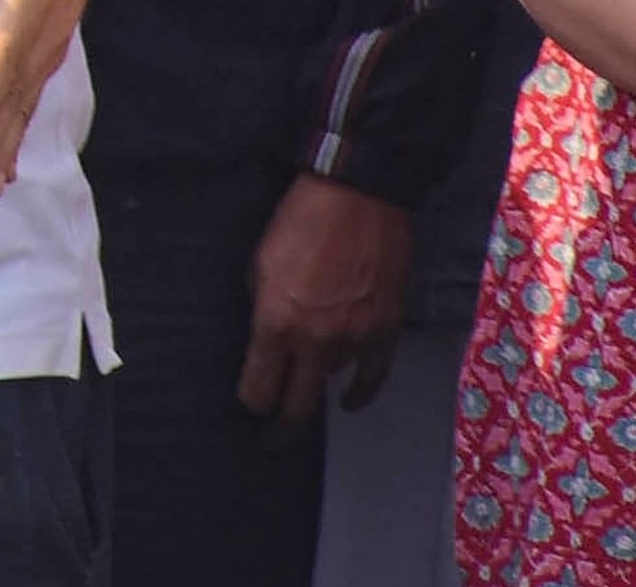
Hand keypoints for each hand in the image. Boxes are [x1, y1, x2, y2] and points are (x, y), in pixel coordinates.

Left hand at [237, 174, 412, 426]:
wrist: (359, 195)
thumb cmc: (298, 222)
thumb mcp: (259, 263)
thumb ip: (261, 309)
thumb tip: (264, 340)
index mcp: (275, 324)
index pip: (259, 390)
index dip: (252, 404)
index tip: (249, 407)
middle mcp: (314, 342)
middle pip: (297, 407)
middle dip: (281, 429)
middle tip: (272, 441)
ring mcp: (355, 339)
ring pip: (331, 381)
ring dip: (317, 381)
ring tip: (307, 385)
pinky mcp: (386, 330)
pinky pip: (373, 377)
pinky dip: (360, 392)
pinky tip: (349, 401)